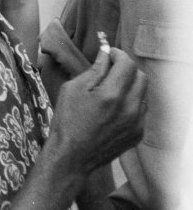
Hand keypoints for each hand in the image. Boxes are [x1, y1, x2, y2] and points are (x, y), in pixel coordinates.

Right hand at [49, 48, 146, 174]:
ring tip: (112, 89)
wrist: (72, 156)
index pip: (127, 64)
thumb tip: (106, 53)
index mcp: (111, 95)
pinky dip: (131, 102)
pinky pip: (141, 109)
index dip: (118, 55)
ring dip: (131, 85)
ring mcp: (136, 123)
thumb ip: (95, 69)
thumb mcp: (73, 88)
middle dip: (127, 69)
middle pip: (141, 76)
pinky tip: (115, 107)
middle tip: (111, 70)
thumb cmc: (68, 120)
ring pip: (143, 93)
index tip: (109, 55)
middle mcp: (129, 108)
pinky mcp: (137, 133)